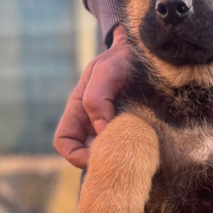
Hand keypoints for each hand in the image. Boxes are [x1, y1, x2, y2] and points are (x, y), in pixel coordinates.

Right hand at [53, 26, 131, 167]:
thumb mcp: (107, 72)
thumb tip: (102, 133)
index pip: (64, 142)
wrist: (148, 52)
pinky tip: (145, 148)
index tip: (97, 156)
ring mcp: (111, 128)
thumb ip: (97, 99)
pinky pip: (127, 149)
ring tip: (136, 151)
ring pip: (108, 154)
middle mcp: (92, 123)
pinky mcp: (131, 131)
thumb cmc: (123, 58)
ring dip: (119, 157)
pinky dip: (133, 152)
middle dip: (100, 159)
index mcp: (78, 110)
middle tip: (122, 157)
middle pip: (87, 153)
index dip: (75, 154)